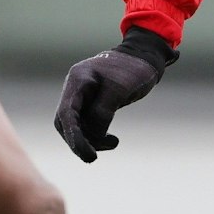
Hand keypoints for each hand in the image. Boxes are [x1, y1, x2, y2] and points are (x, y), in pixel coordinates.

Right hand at [54, 27, 173, 162]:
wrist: (147, 56)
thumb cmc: (134, 69)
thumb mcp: (119, 90)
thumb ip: (102, 113)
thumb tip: (92, 137)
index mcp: (78, 80)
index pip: (67, 114)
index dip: (74, 137)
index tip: (87, 155)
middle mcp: (76, 87)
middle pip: (67, 122)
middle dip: (79, 141)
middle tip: (93, 156)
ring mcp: (84, 95)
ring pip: (77, 125)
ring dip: (91, 139)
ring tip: (113, 142)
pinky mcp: (93, 102)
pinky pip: (89, 123)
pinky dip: (97, 134)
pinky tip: (112, 140)